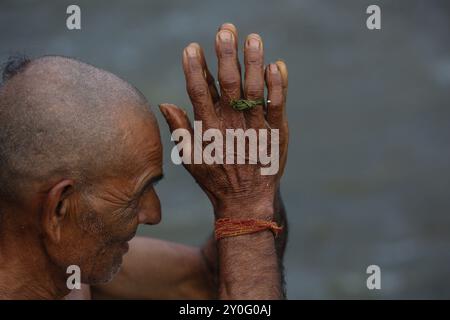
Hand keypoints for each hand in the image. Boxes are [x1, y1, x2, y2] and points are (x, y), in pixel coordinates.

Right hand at [160, 23, 287, 218]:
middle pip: (228, 84)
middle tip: (225, 30)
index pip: (199, 93)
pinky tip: (276, 65)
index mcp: (209, 130)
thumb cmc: (216, 179)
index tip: (191, 48)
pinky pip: (277, 105)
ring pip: (254, 89)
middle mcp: (232, 125)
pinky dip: (278, 86)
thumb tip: (165, 103)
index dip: (195, 69)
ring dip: (254, 62)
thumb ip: (180, 130)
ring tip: (253, 38)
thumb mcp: (191, 159)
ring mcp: (256, 128)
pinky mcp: (276, 133)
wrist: (247, 200)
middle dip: (226, 55)